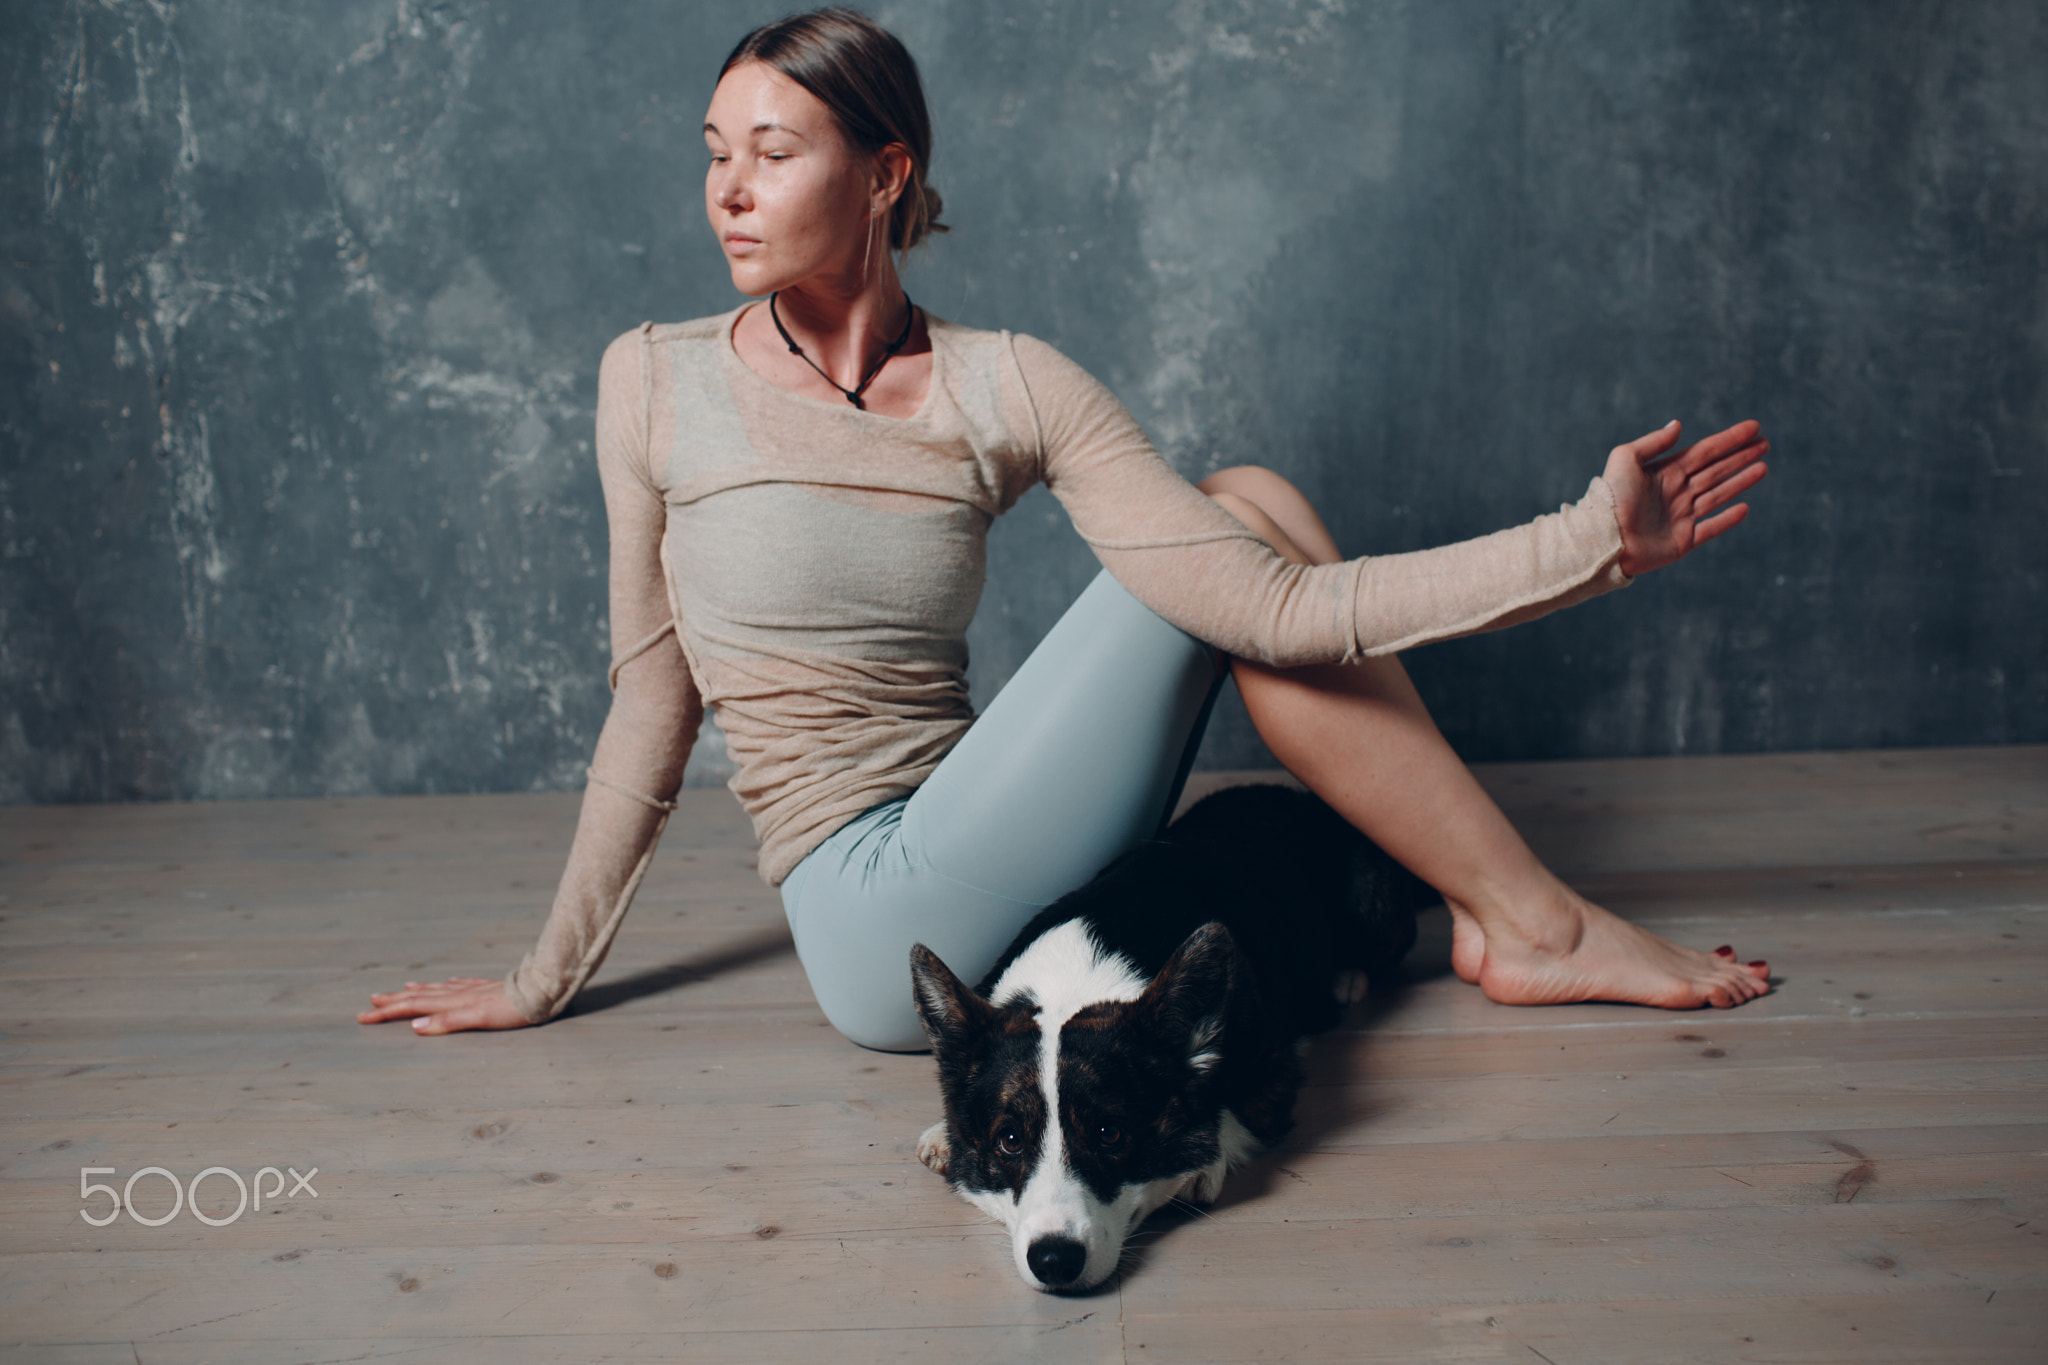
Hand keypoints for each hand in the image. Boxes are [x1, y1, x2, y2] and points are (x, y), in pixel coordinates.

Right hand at [356, 976, 534, 1033]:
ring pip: (437, 989)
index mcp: (454, 1002)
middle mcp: (460, 993)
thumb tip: (415, 1026)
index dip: (387, 1012)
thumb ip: (448, 1022)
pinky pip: (459, 985)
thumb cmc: (513, 1010)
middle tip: (370, 1001)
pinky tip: (447, 982)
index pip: (413, 1007)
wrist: (541, 990)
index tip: (364, 1016)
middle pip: (420, 996)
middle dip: (393, 1001)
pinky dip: (446, 985)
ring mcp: (473, 989)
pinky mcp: (488, 988)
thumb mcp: (479, 1019)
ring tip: (400, 989)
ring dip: (416, 991)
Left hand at [1603, 419, 1769, 576]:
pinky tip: (1745, 507)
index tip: (1754, 427)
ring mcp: (1680, 517)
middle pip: (1715, 471)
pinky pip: (1710, 528)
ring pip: (1718, 495)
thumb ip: (1653, 442)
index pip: (1704, 452)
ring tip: (1763, 467)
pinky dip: (1727, 519)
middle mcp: (1675, 493)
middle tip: (1765, 443)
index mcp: (1665, 473)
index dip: (1729, 440)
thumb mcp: (1626, 459)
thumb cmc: (1611, 497)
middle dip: (1740, 457)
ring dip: (1741, 481)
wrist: (1603, 539)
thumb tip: (1678, 425)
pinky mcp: (1682, 541)